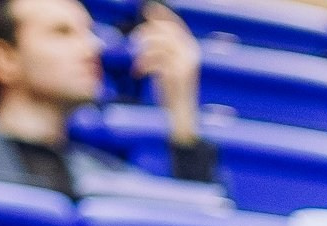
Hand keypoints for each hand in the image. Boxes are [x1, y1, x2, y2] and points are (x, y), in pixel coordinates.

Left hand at [131, 2, 203, 140]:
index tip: (147, 9)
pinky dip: (142, 65)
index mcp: (192, 49)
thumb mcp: (171, 66)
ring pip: (157, 44)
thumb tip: (150, 28)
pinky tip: (137, 73)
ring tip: (135, 61)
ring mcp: (185, 63)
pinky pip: (154, 60)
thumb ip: (165, 48)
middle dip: (146, 33)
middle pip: (165, 31)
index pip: (177, 25)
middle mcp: (191, 53)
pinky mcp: (176, 73)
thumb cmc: (173, 91)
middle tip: (133, 41)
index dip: (162, 15)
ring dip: (142, 51)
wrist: (181, 114)